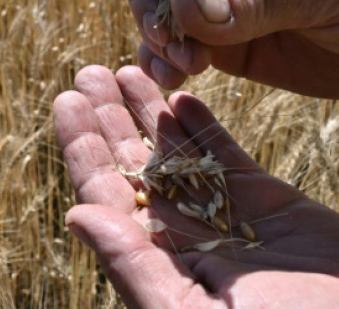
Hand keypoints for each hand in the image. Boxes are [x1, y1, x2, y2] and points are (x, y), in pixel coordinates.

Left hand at [55, 65, 338, 308]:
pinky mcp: (273, 205)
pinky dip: (205, 125)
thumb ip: (137, 270)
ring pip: (179, 156)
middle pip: (136, 171)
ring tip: (124, 68)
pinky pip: (228, 157)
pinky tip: (182, 94)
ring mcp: (231, 220)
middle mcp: (189, 242)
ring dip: (149, 114)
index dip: (85, 152)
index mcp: (162, 270)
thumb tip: (76, 215)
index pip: (109, 201)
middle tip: (84, 73)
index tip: (65, 103)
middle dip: (109, 122)